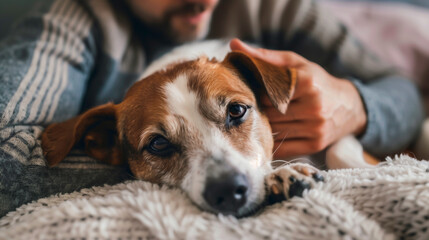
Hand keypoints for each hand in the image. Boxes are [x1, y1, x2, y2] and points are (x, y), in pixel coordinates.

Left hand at [230, 39, 366, 158]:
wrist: (349, 106)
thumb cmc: (315, 81)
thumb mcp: (294, 63)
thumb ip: (264, 56)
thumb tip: (233, 45)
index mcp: (308, 82)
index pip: (267, 92)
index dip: (255, 93)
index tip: (250, 92)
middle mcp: (314, 106)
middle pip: (270, 113)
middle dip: (257, 111)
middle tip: (251, 108)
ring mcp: (316, 128)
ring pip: (274, 131)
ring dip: (263, 127)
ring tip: (261, 119)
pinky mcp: (315, 145)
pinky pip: (283, 147)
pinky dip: (272, 142)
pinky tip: (269, 134)